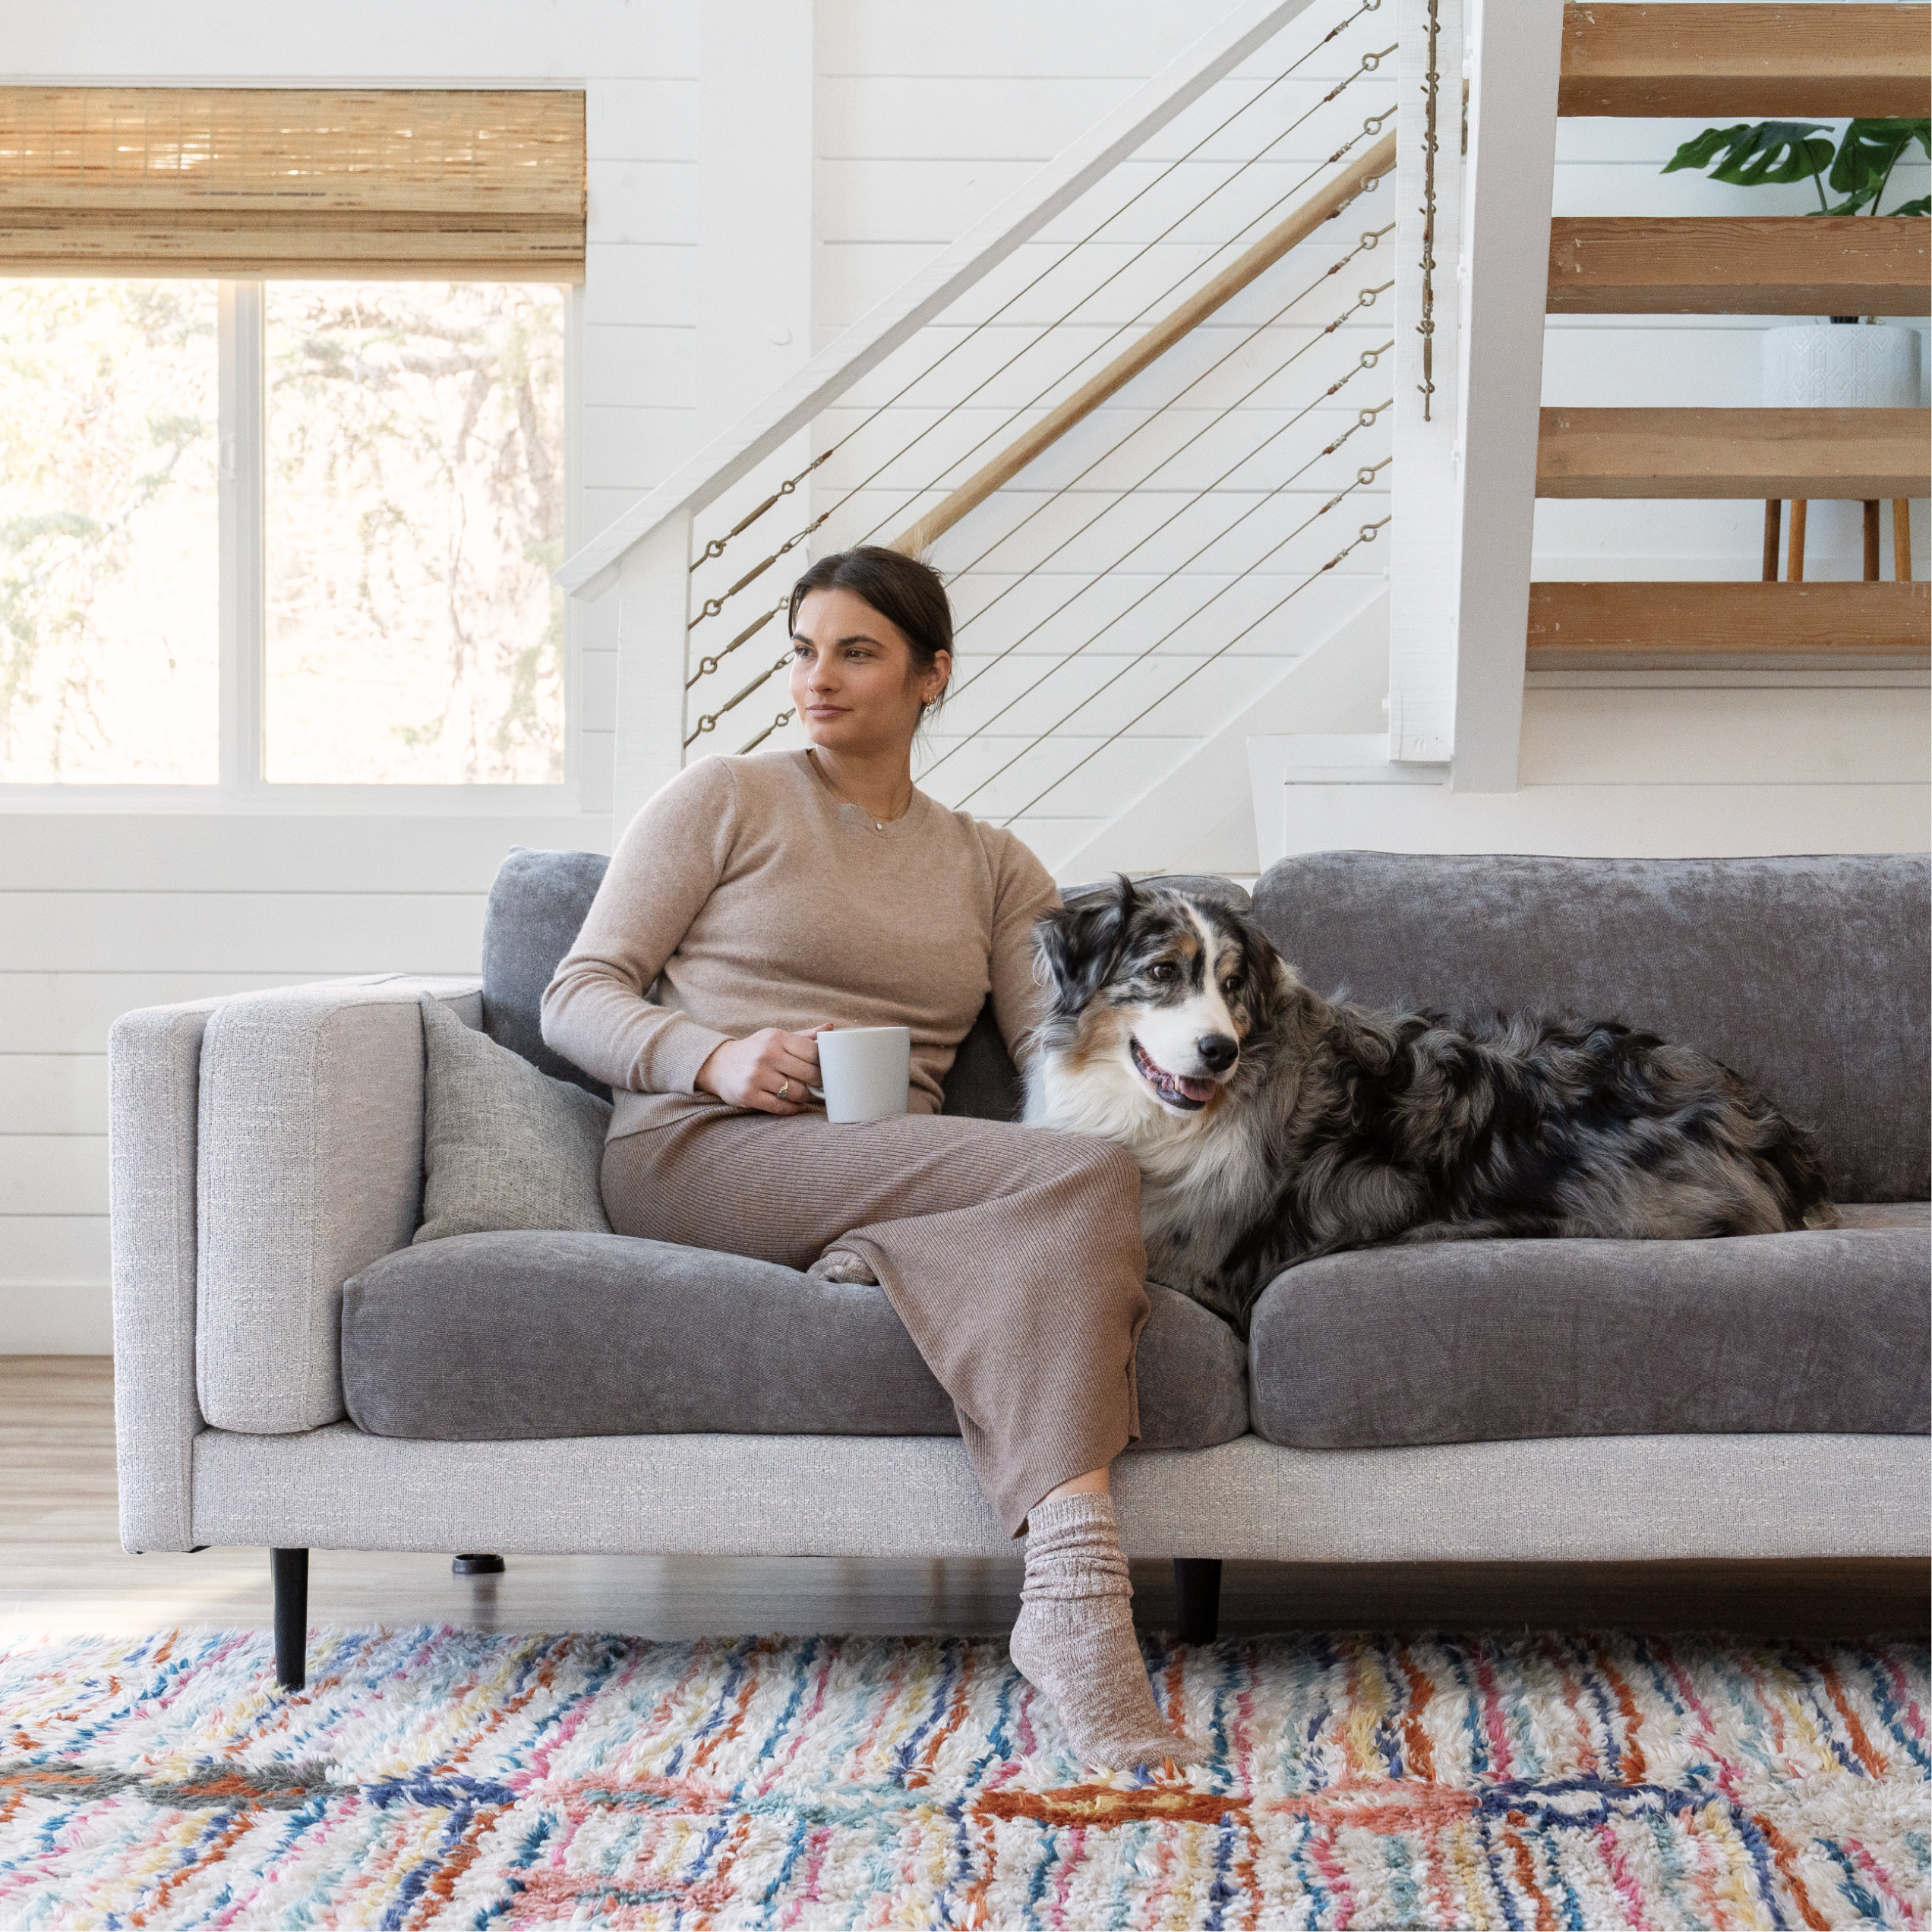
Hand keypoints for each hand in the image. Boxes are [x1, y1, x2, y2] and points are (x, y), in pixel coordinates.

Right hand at [695, 1025, 829, 1113]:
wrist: (719, 1065)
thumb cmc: (755, 1051)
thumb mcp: (776, 1038)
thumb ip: (804, 1036)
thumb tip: (831, 1028)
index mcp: (776, 1037)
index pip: (814, 1052)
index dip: (824, 1064)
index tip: (825, 1070)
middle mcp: (767, 1055)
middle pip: (809, 1074)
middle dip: (817, 1083)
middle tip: (817, 1085)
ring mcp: (757, 1075)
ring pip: (797, 1092)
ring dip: (804, 1097)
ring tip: (803, 1094)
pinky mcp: (749, 1095)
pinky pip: (782, 1107)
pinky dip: (792, 1108)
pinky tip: (794, 1104)